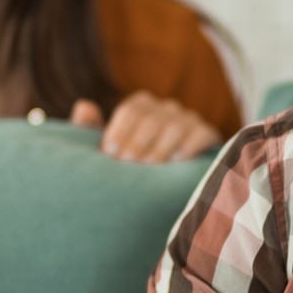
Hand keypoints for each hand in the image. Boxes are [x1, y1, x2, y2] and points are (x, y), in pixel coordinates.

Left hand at [69, 91, 220, 162]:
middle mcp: (167, 108)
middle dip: (138, 141)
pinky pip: (201, 134)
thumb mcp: (108, 148)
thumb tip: (84, 106)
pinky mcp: (208, 135)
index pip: (132, 109)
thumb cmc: (129, 164)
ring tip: (150, 166)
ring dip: (161, 146)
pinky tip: (177, 160)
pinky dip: (189, 145)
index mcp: (142, 105)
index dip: (119, 130)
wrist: (162, 187)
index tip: (110, 154)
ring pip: (175, 125)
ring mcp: (189, 120)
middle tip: (129, 164)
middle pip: (152, 117)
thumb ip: (91, 128)